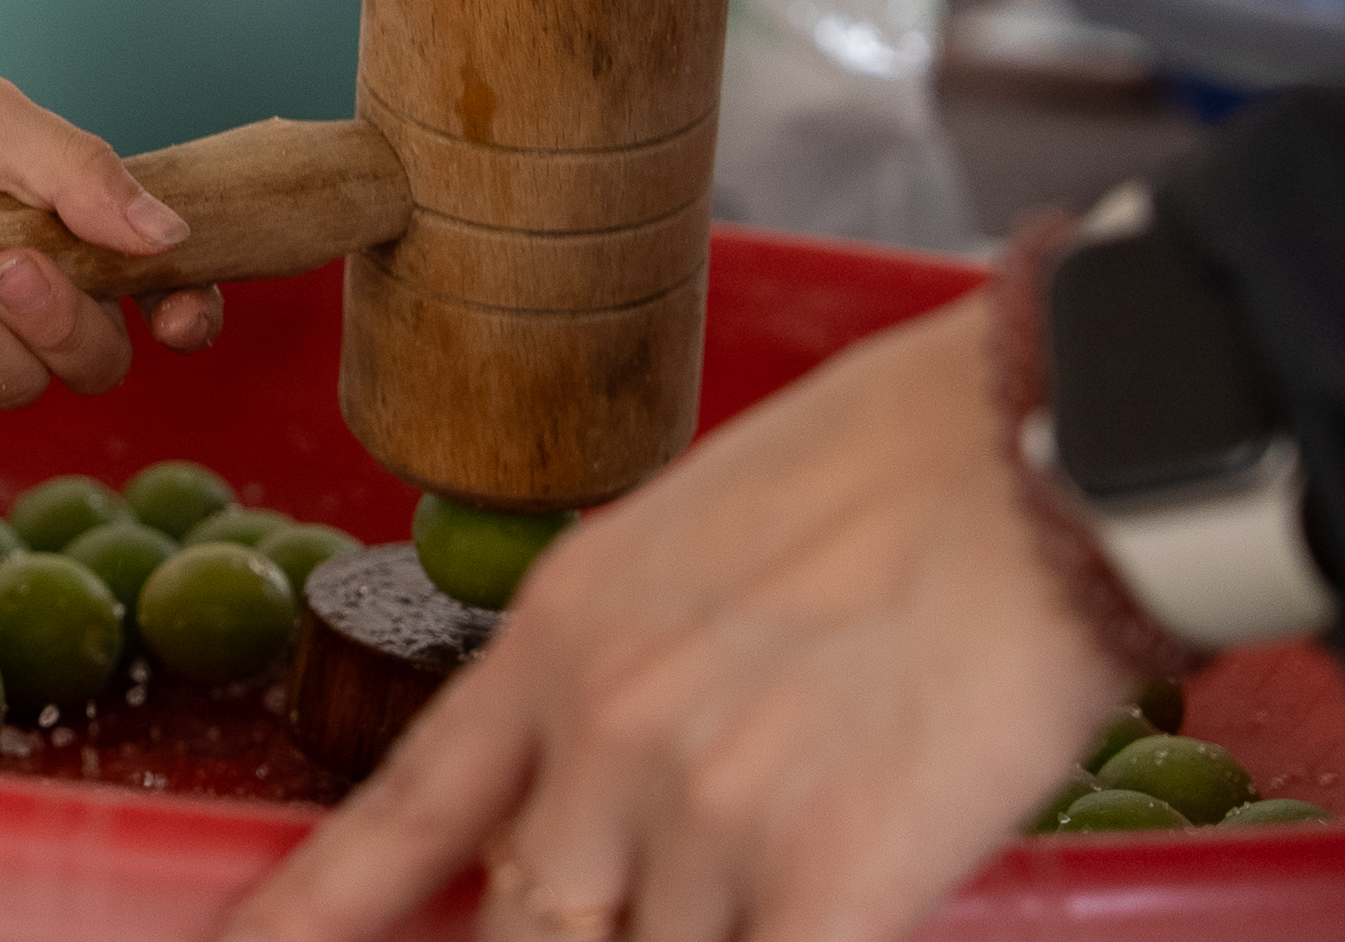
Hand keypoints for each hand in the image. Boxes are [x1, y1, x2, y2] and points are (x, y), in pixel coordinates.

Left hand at [228, 297, 1125, 941]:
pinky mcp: (831, 880)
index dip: (309, 912)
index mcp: (556, 639)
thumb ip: (617, 671)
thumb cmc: (888, 473)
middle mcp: (604, 734)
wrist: (1035, 450)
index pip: (401, 815)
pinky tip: (796, 938)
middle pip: (521, 928)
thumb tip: (593, 783)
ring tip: (748, 877)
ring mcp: (708, 814)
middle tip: (583, 923)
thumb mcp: (682, 544)